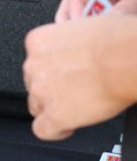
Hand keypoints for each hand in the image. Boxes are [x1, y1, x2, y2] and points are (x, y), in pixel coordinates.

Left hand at [24, 17, 133, 140]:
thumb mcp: (82, 28)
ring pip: (37, 106)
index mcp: (38, 42)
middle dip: (51, 89)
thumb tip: (79, 51)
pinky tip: (67, 128)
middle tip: (74, 92)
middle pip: (34, 84)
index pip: (34, 62)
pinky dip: (54, 131)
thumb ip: (70, 43)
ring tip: (75, 109)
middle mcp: (34, 66)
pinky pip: (43, 130)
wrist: (125, 58)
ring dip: (52, 109)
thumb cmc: (116, 39)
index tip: (63, 76)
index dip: (50, 71)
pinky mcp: (55, 114)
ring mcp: (41, 91)